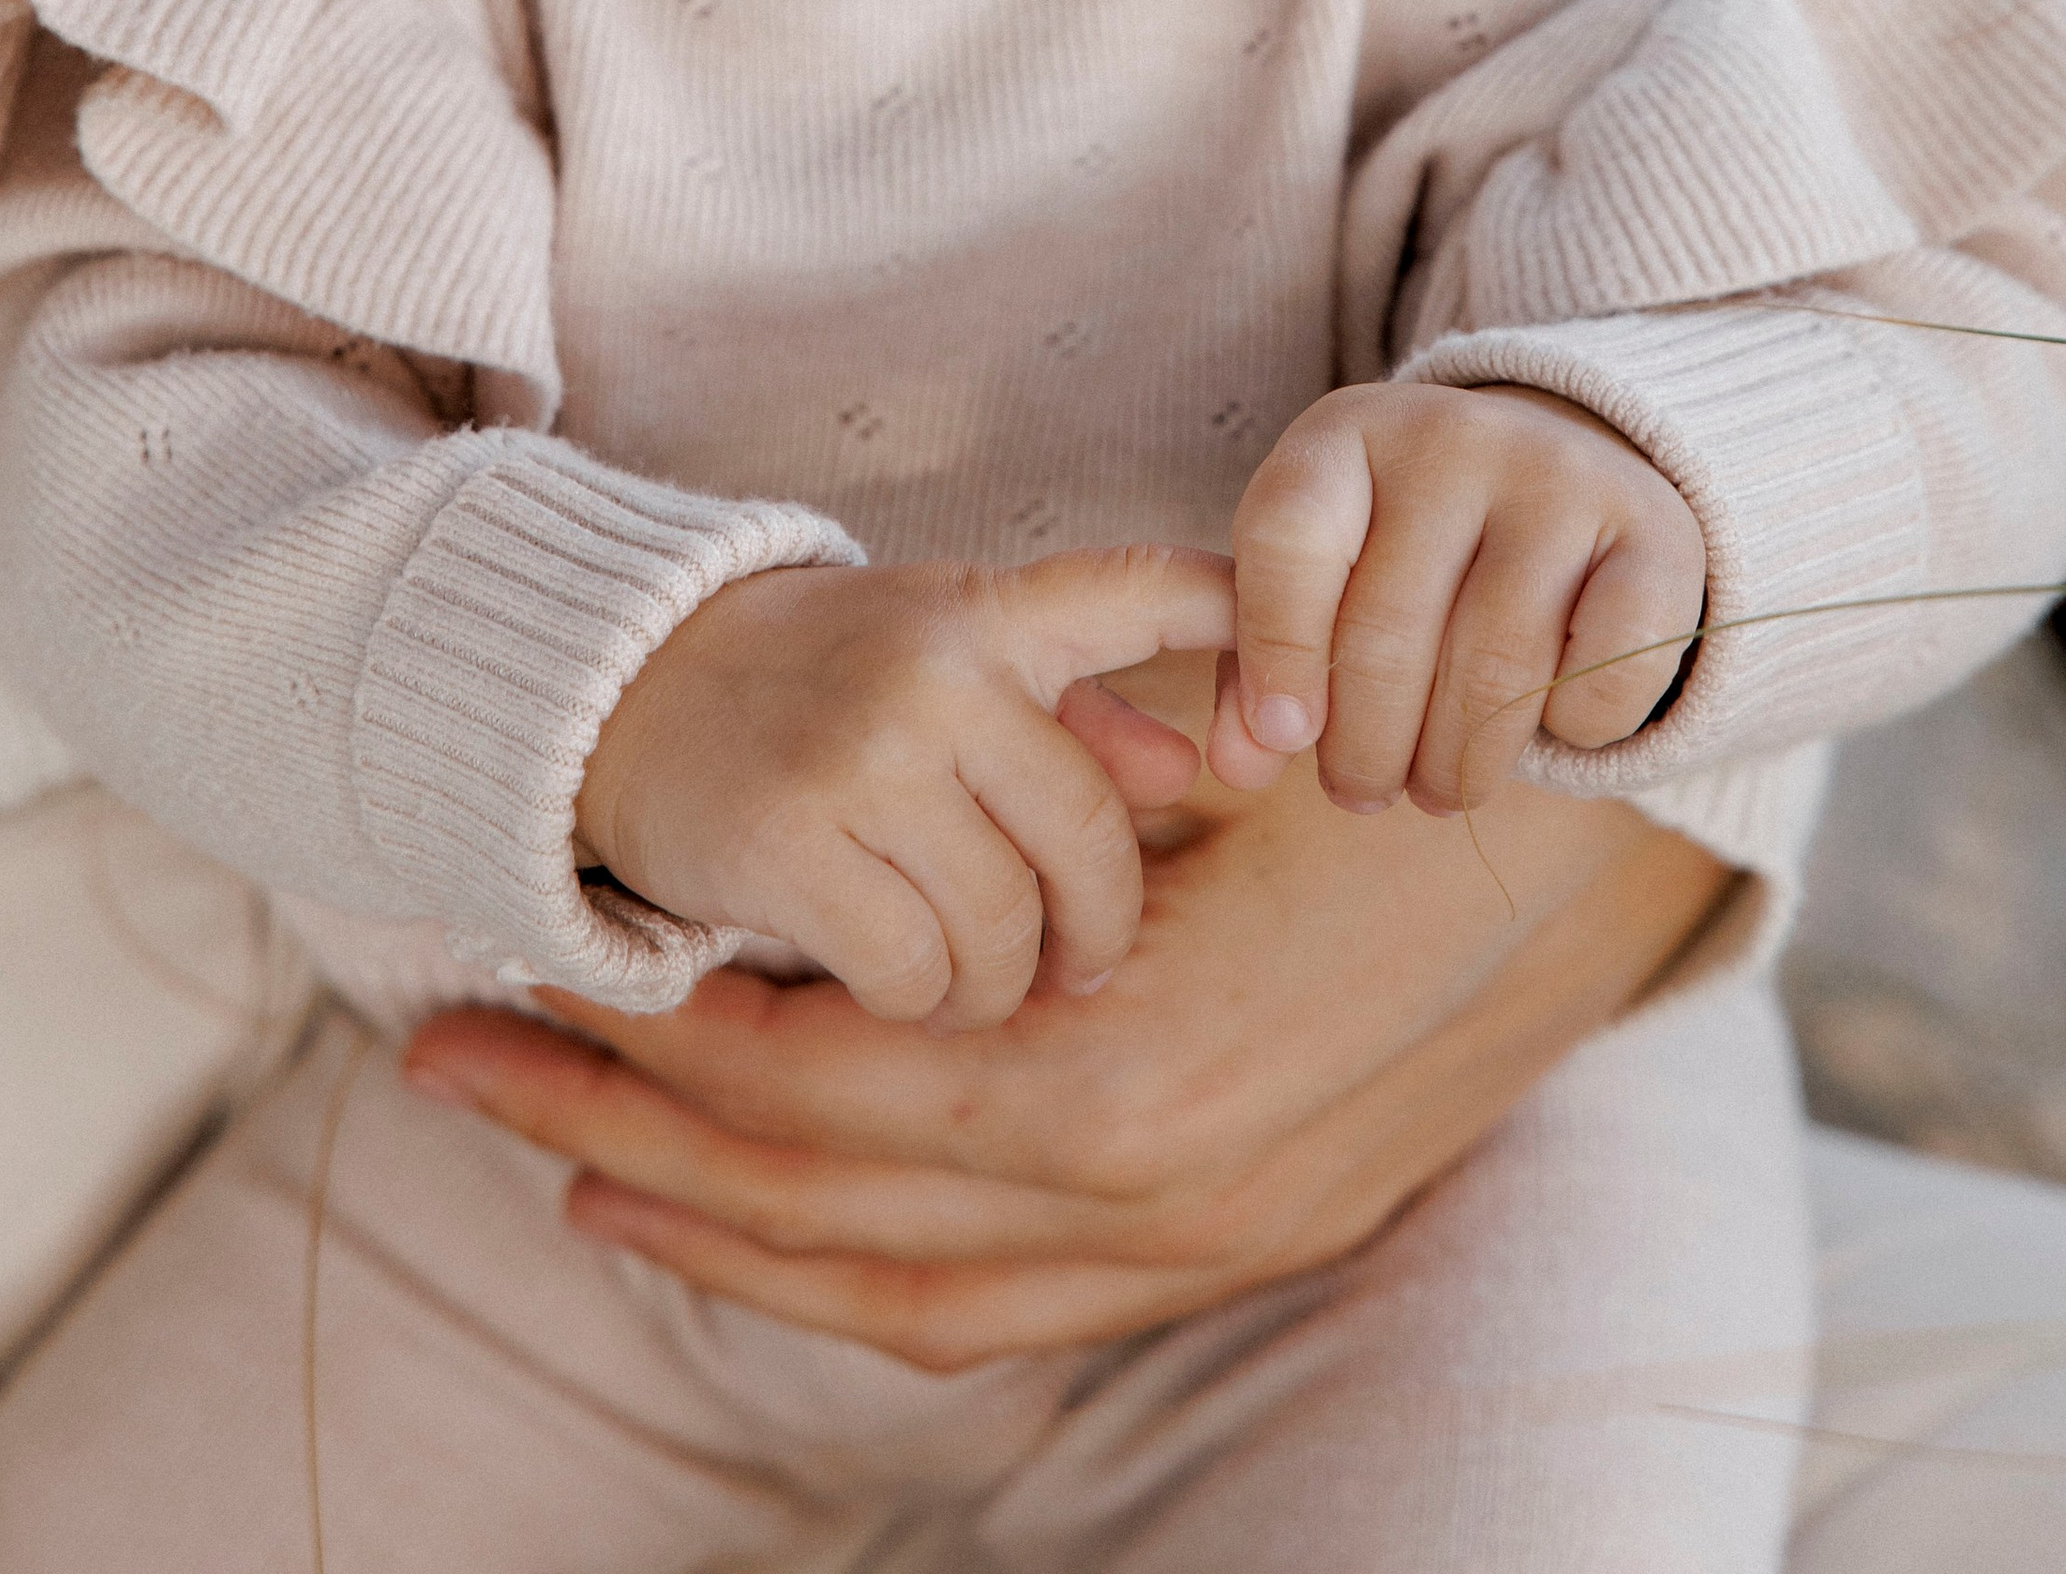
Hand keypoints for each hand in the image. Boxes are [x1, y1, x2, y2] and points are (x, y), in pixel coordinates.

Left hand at [407, 741, 1730, 1365]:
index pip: (819, 1087)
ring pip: (893, 1295)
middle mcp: (1147, 1200)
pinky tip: (771, 1237)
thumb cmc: (1399, 759)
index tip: (520, 970)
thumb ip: (1043, 812)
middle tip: (456, 1060)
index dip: (651, 1038)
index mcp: (1128, 1073)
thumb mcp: (1215, 748)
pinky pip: (1000, 1317)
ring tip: (572, 1167)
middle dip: (617, 1132)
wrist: (1610, 844)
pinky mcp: (1232, 1250)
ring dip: (718, 1236)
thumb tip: (842, 836)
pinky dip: (861, 1283)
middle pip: (817, 1205)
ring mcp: (1196, 1249)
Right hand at [575, 544, 1232, 1030]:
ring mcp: (861, 755)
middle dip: (1097, 924)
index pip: (1150, 590)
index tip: (1293, 733)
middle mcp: (937, 669)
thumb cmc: (825, 679)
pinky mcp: (787, 843)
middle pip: (1091, 835)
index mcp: (992, 607)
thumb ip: (1079, 703)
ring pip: (1005, 922)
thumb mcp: (951, 655)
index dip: (1248, 637)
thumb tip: (1190, 764)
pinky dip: (922, 999)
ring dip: (1002, 980)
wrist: (628, 688)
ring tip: (978, 976)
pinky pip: (912, 968)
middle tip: (1080, 961)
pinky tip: (907, 984)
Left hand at [1204, 381, 1705, 812]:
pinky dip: (1570, 734)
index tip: (1285, 739)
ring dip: (1456, 764)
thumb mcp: (1321, 572)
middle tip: (1362, 791)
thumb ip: (1261, 665)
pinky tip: (1544, 729)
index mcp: (1347, 430)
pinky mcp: (1655, 537)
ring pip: (1494, 671)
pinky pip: (1603, 677)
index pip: (1288, 537)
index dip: (1275, 654)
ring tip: (1438, 786)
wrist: (1563, 471)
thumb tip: (1240, 766)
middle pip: (1389, 633)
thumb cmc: (1407, 546)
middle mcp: (1454, 436)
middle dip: (1365, 748)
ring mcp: (1561, 479)